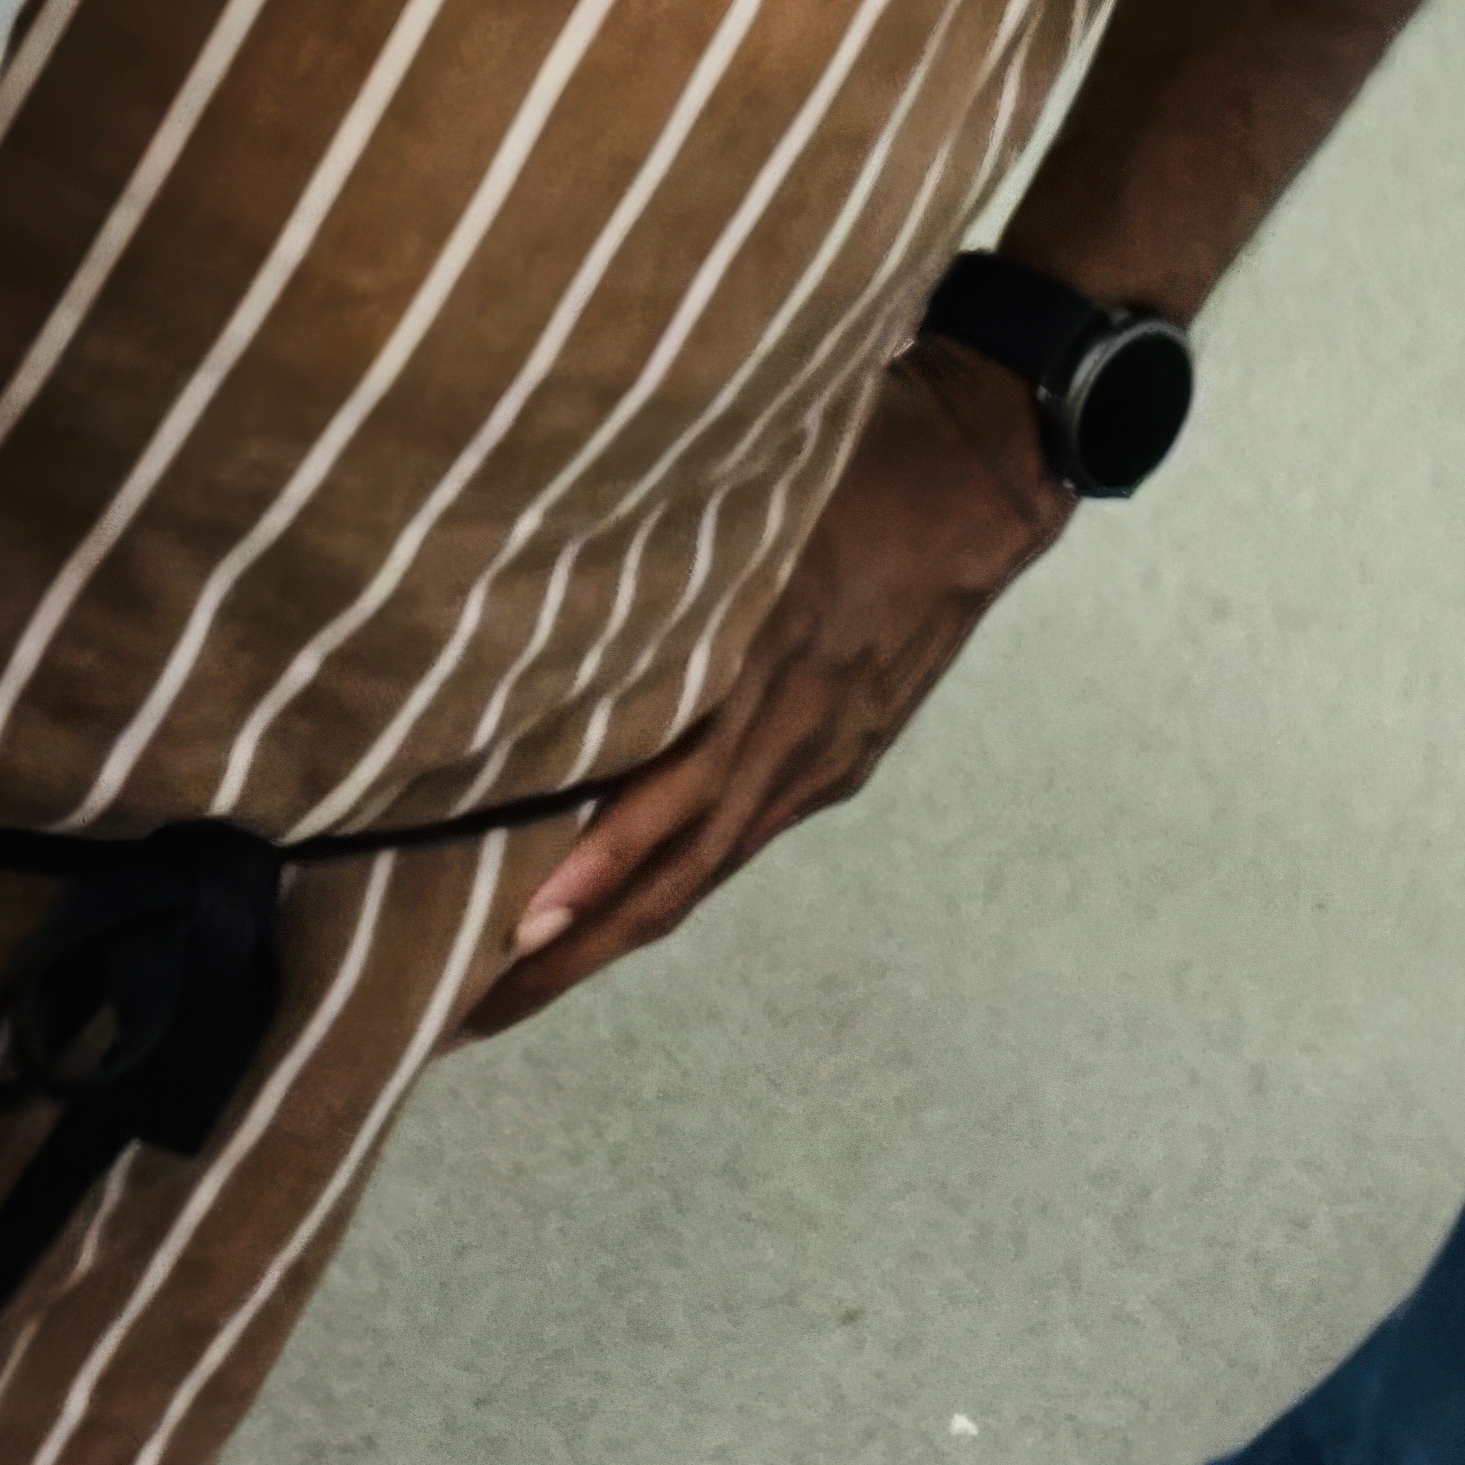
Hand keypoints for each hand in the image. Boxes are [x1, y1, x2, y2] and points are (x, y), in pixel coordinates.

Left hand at [464, 343, 1065, 1035]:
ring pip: (710, 865)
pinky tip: (619, 898)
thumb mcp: (762, 487)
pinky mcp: (843, 751)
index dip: (600, 871)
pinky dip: (677, 872)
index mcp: (781, 666)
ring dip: (616, 928)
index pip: (679, 801)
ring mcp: (826, 751)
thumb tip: (539, 564)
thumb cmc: (866, 455)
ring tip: (521, 979)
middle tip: (477, 1009)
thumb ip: (667, 542)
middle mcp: (802, 733)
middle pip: (684, 869)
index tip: (516, 928)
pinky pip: (748, 826)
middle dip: (581, 946)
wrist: (987, 472)